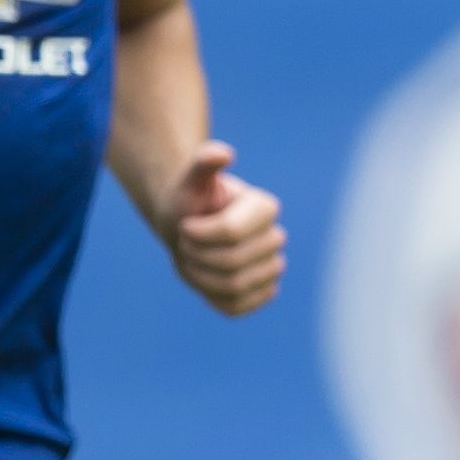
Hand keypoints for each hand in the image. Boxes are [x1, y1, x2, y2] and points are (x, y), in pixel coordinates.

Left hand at [158, 140, 286, 315]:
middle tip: (184, 244)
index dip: (198, 234)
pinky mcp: (262, 292)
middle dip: (197, 256)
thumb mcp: (189, 178)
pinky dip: (213, 296)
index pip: (231, 233)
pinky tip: (205, 279)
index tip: (185, 226)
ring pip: (235, 286)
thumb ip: (203, 162)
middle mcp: (275, 237)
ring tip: (192, 260)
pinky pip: (238, 306)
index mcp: (265, 207)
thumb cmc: (188, 198)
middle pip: (232, 263)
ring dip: (201, 277)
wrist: (188, 224)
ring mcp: (272, 267)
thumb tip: (222, 154)